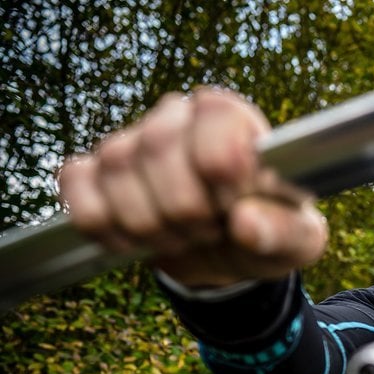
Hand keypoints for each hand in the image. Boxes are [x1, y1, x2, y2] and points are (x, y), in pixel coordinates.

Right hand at [57, 87, 327, 287]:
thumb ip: (284, 231)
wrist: (227, 257)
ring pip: (116, 170)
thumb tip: (247, 222)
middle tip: (207, 230)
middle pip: (157, 147)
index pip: (213, 119)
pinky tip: (136, 239)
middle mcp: (177, 116)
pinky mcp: (93, 171)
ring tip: (181, 236)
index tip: (234, 205)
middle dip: (184, 209)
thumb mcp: (296, 240)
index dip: (221, 171)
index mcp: (232, 117)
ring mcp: (130, 141)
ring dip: (149, 223)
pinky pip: (77, 186)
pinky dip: (104, 225)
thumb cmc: (267, 232)